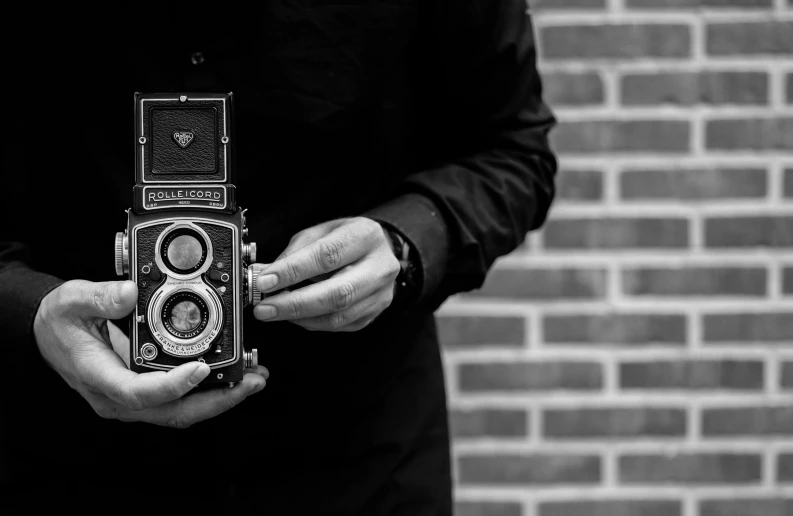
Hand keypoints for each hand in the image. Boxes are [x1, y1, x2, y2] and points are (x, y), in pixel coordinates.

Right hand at [34, 279, 267, 428]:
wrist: (48, 333)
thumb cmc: (58, 320)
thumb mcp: (70, 300)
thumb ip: (99, 296)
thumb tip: (131, 292)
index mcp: (98, 377)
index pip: (139, 392)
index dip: (174, 385)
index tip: (202, 368)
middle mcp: (118, 397)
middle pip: (172, 412)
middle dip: (217, 400)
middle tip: (251, 382)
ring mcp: (132, 399)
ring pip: (181, 411)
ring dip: (220, 398)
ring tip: (253, 380)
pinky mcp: (145, 392)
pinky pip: (180, 401)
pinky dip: (209, 392)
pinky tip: (233, 378)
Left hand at [253, 217, 399, 330]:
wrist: (379, 250)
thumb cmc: (346, 239)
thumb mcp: (319, 232)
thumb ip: (294, 252)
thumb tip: (266, 275)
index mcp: (366, 236)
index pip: (327, 256)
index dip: (293, 271)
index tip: (265, 281)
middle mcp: (380, 266)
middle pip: (337, 292)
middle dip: (295, 303)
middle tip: (265, 308)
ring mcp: (381, 293)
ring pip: (338, 315)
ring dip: (300, 317)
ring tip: (274, 312)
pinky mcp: (374, 312)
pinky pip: (340, 325)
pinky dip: (312, 322)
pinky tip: (296, 316)